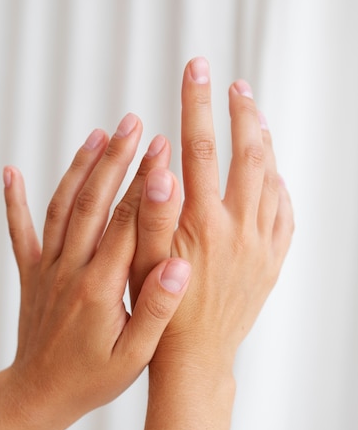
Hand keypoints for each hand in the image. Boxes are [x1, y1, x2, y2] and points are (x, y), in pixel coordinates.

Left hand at [2, 116, 189, 429]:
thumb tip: (181, 265)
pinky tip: (12, 173)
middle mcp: (70, 270)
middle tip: (133, 124)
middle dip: (116, 160)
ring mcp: (47, 270)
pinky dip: (15, 201)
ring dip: (79, 169)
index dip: (147, 184)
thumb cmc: (91, 380)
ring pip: (61, 209)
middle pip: (93, 203)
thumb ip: (156, 309)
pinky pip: (20, 232)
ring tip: (97, 136)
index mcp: (100, 288)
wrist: (38, 396)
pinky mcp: (31, 275)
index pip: (128, 224)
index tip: (164, 150)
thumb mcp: (134, 356)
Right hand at [132, 58, 293, 377]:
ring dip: (264, 143)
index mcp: (201, 224)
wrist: (195, 357)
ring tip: (255, 120)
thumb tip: (160, 161)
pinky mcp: (271, 263)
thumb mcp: (142, 262)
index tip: (197, 72)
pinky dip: (280, 188)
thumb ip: (149, 211)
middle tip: (235, 88)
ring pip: (271, 179)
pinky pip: (286, 215)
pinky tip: (273, 176)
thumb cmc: (161, 312)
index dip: (197, 104)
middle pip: (248, 154)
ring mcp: (260, 246)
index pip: (201, 148)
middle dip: (241, 114)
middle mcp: (237, 230)